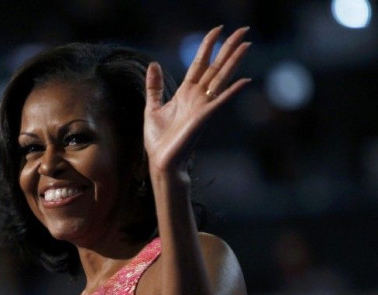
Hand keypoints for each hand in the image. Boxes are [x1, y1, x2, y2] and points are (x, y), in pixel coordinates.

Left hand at [144, 26, 250, 179]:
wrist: (161, 161)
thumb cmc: (158, 140)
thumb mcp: (152, 107)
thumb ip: (154, 86)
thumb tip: (153, 64)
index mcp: (185, 93)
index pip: (199, 64)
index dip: (208, 46)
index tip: (217, 30)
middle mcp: (197, 97)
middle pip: (216, 66)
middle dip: (228, 47)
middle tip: (243, 29)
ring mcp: (202, 106)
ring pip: (221, 78)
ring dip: (234, 61)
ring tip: (246, 44)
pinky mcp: (203, 117)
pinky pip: (220, 101)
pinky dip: (232, 91)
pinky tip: (245, 79)